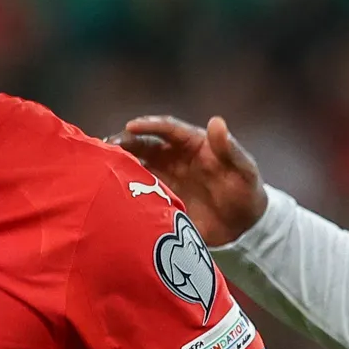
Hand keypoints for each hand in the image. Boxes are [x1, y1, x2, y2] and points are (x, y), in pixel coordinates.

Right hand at [118, 114, 267, 244]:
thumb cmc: (246, 191)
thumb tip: (216, 121)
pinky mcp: (161, 201)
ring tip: (101, 168)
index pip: (168, 129)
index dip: (149, 126)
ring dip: (120, 166)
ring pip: (137, 167)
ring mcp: (166, 179)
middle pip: (145, 146)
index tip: (131, 127)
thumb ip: (230, 148)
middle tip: (106, 148)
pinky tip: (111, 194)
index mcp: (193, 144)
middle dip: (125, 144)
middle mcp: (175, 158)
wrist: (245, 227)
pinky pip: (140, 194)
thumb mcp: (244, 170)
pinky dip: (126, 191)